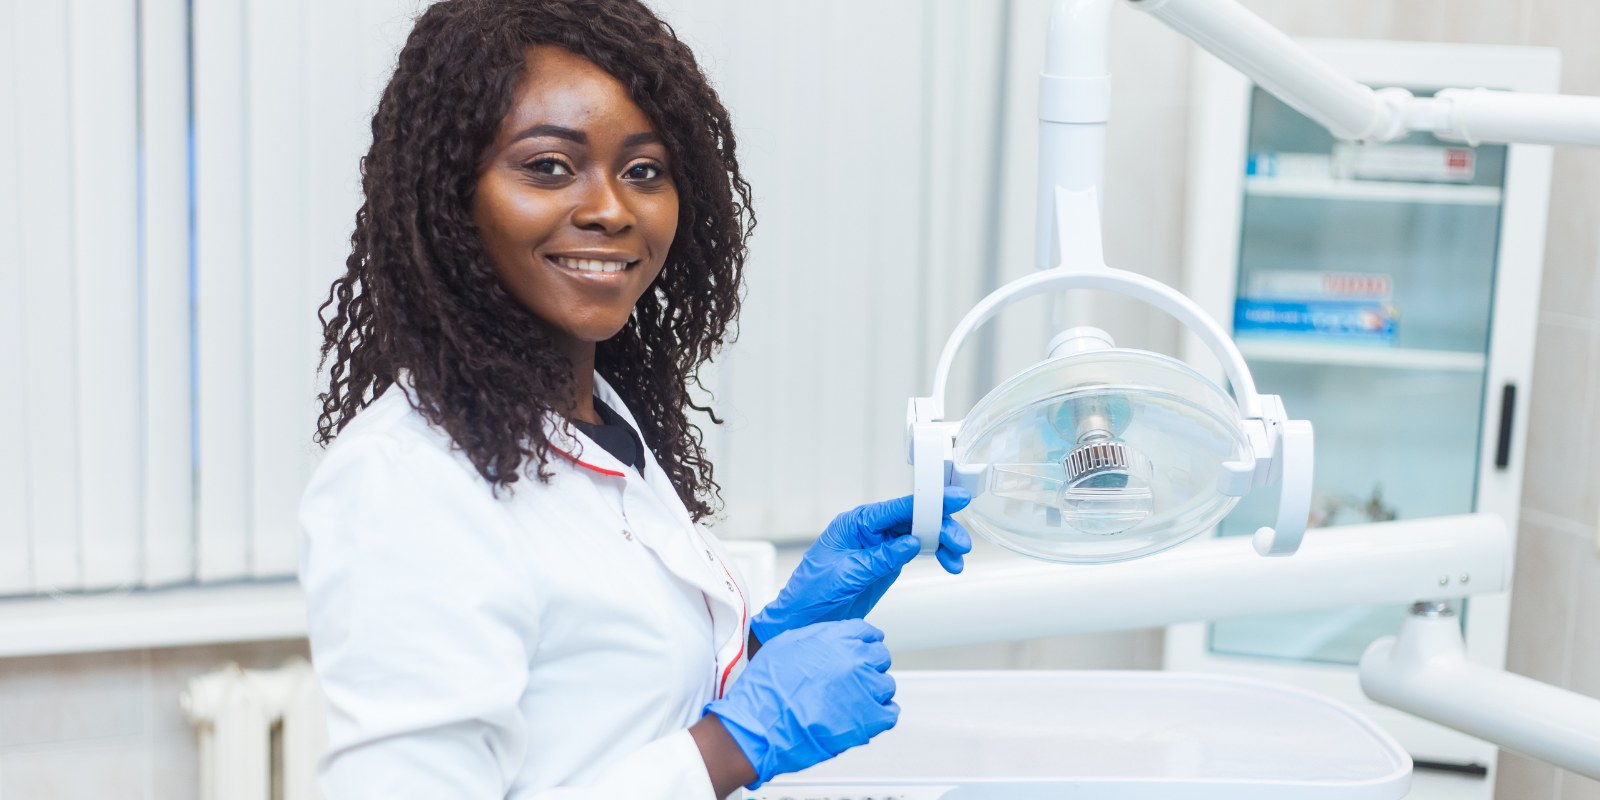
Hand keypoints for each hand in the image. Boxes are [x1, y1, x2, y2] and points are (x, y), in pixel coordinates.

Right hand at [704, 620, 897, 787]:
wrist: (758, 726)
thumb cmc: (765, 690)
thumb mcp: (785, 645)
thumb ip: (816, 638)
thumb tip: (829, 640)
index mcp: (835, 638)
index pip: (867, 632)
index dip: (863, 643)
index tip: (861, 652)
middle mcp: (854, 659)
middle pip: (880, 657)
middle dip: (868, 666)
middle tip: (851, 681)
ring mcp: (864, 689)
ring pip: (886, 685)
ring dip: (872, 692)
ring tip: (850, 703)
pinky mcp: (869, 720)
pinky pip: (890, 713)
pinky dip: (879, 716)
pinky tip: (862, 718)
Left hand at [750, 488, 970, 645]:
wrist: (803, 619)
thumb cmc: (812, 592)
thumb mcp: (847, 574)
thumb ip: (880, 558)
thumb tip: (911, 543)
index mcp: (855, 522)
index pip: (897, 507)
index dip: (928, 502)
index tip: (953, 497)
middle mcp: (870, 530)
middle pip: (913, 519)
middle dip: (940, 527)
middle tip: (960, 542)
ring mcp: (880, 546)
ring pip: (920, 535)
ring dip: (942, 544)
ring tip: (957, 560)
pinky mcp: (887, 563)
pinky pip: (916, 552)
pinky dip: (935, 556)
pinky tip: (948, 563)